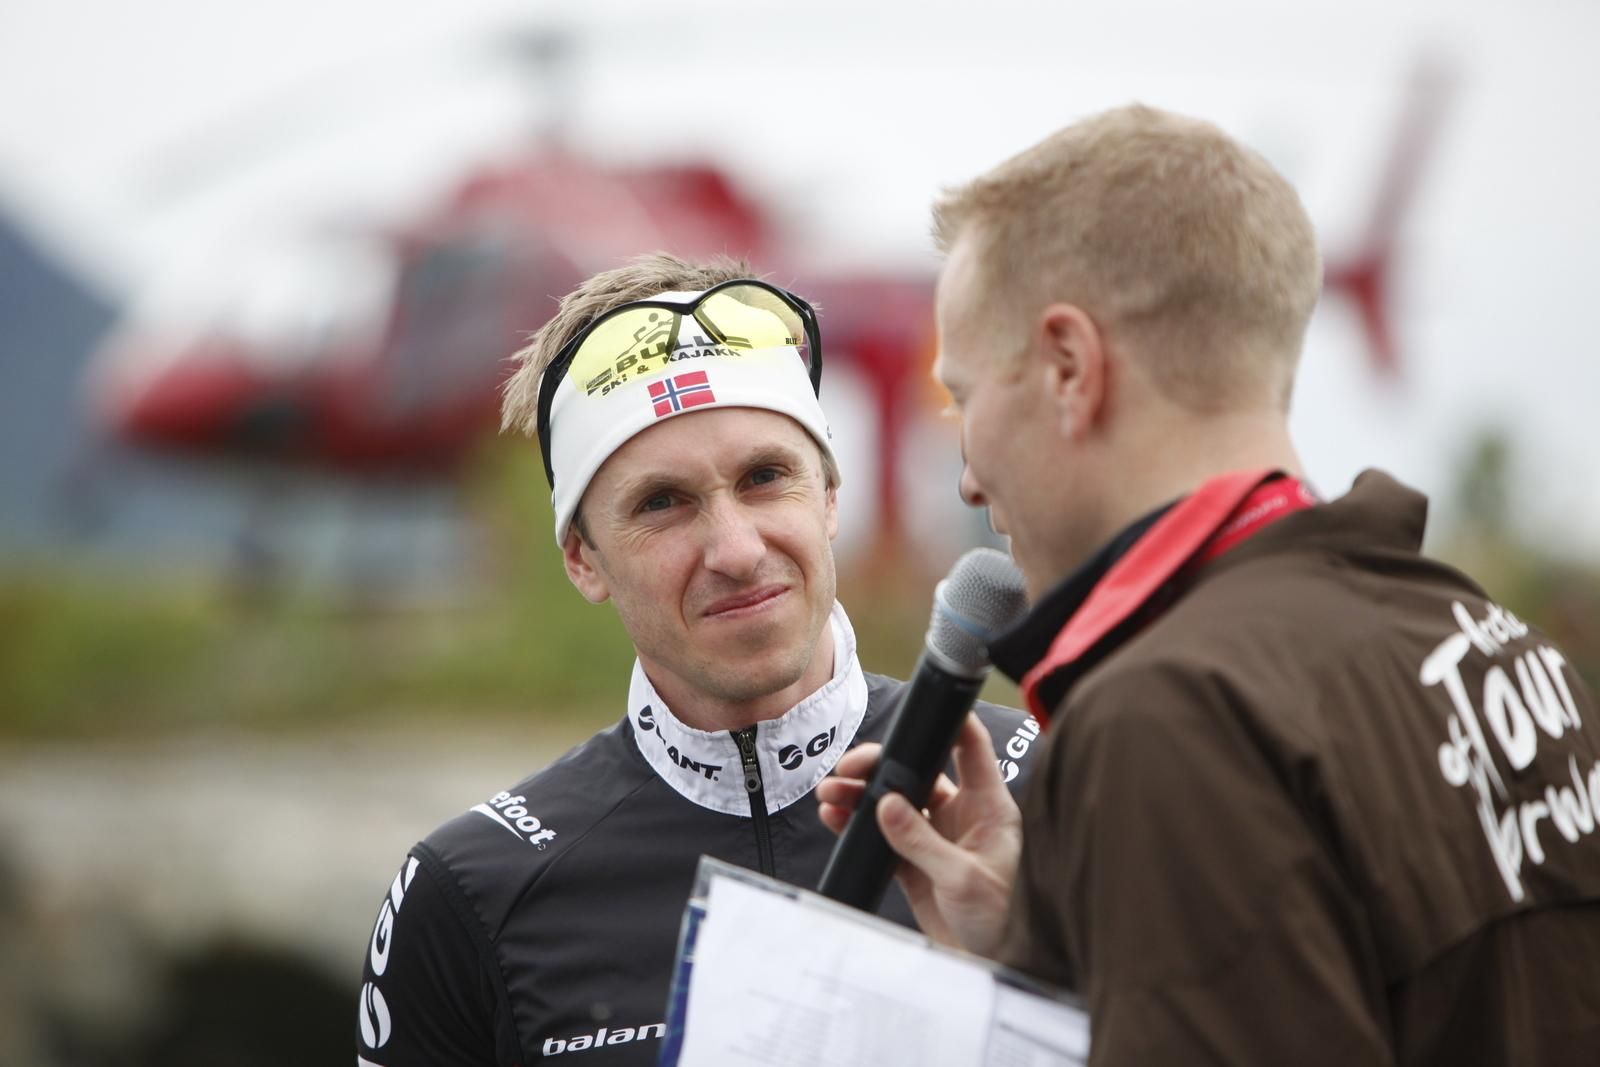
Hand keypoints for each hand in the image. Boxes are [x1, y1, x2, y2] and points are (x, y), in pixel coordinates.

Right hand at [816, 712, 1021, 955]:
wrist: (993, 964)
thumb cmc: (1002, 918)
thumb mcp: (964, 878)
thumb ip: (923, 841)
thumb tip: (886, 804)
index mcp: (987, 805)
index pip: (969, 748)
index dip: (948, 721)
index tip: (920, 706)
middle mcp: (961, 814)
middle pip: (917, 771)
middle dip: (879, 766)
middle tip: (848, 770)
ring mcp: (935, 837)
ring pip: (892, 802)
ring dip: (860, 795)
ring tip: (830, 795)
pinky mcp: (914, 863)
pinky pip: (880, 835)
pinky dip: (856, 825)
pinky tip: (835, 818)